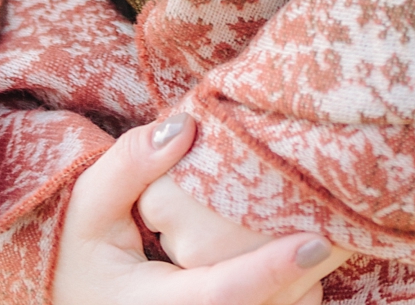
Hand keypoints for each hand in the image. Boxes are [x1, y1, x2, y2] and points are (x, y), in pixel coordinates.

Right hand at [50, 113, 336, 304]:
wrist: (72, 296)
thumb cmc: (79, 249)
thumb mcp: (88, 205)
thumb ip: (130, 164)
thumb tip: (186, 126)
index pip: (225, 295)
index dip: (273, 270)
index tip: (319, 240)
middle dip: (306, 274)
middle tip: (342, 221)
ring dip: (305, 287)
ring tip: (331, 232)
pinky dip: (294, 294)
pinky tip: (303, 258)